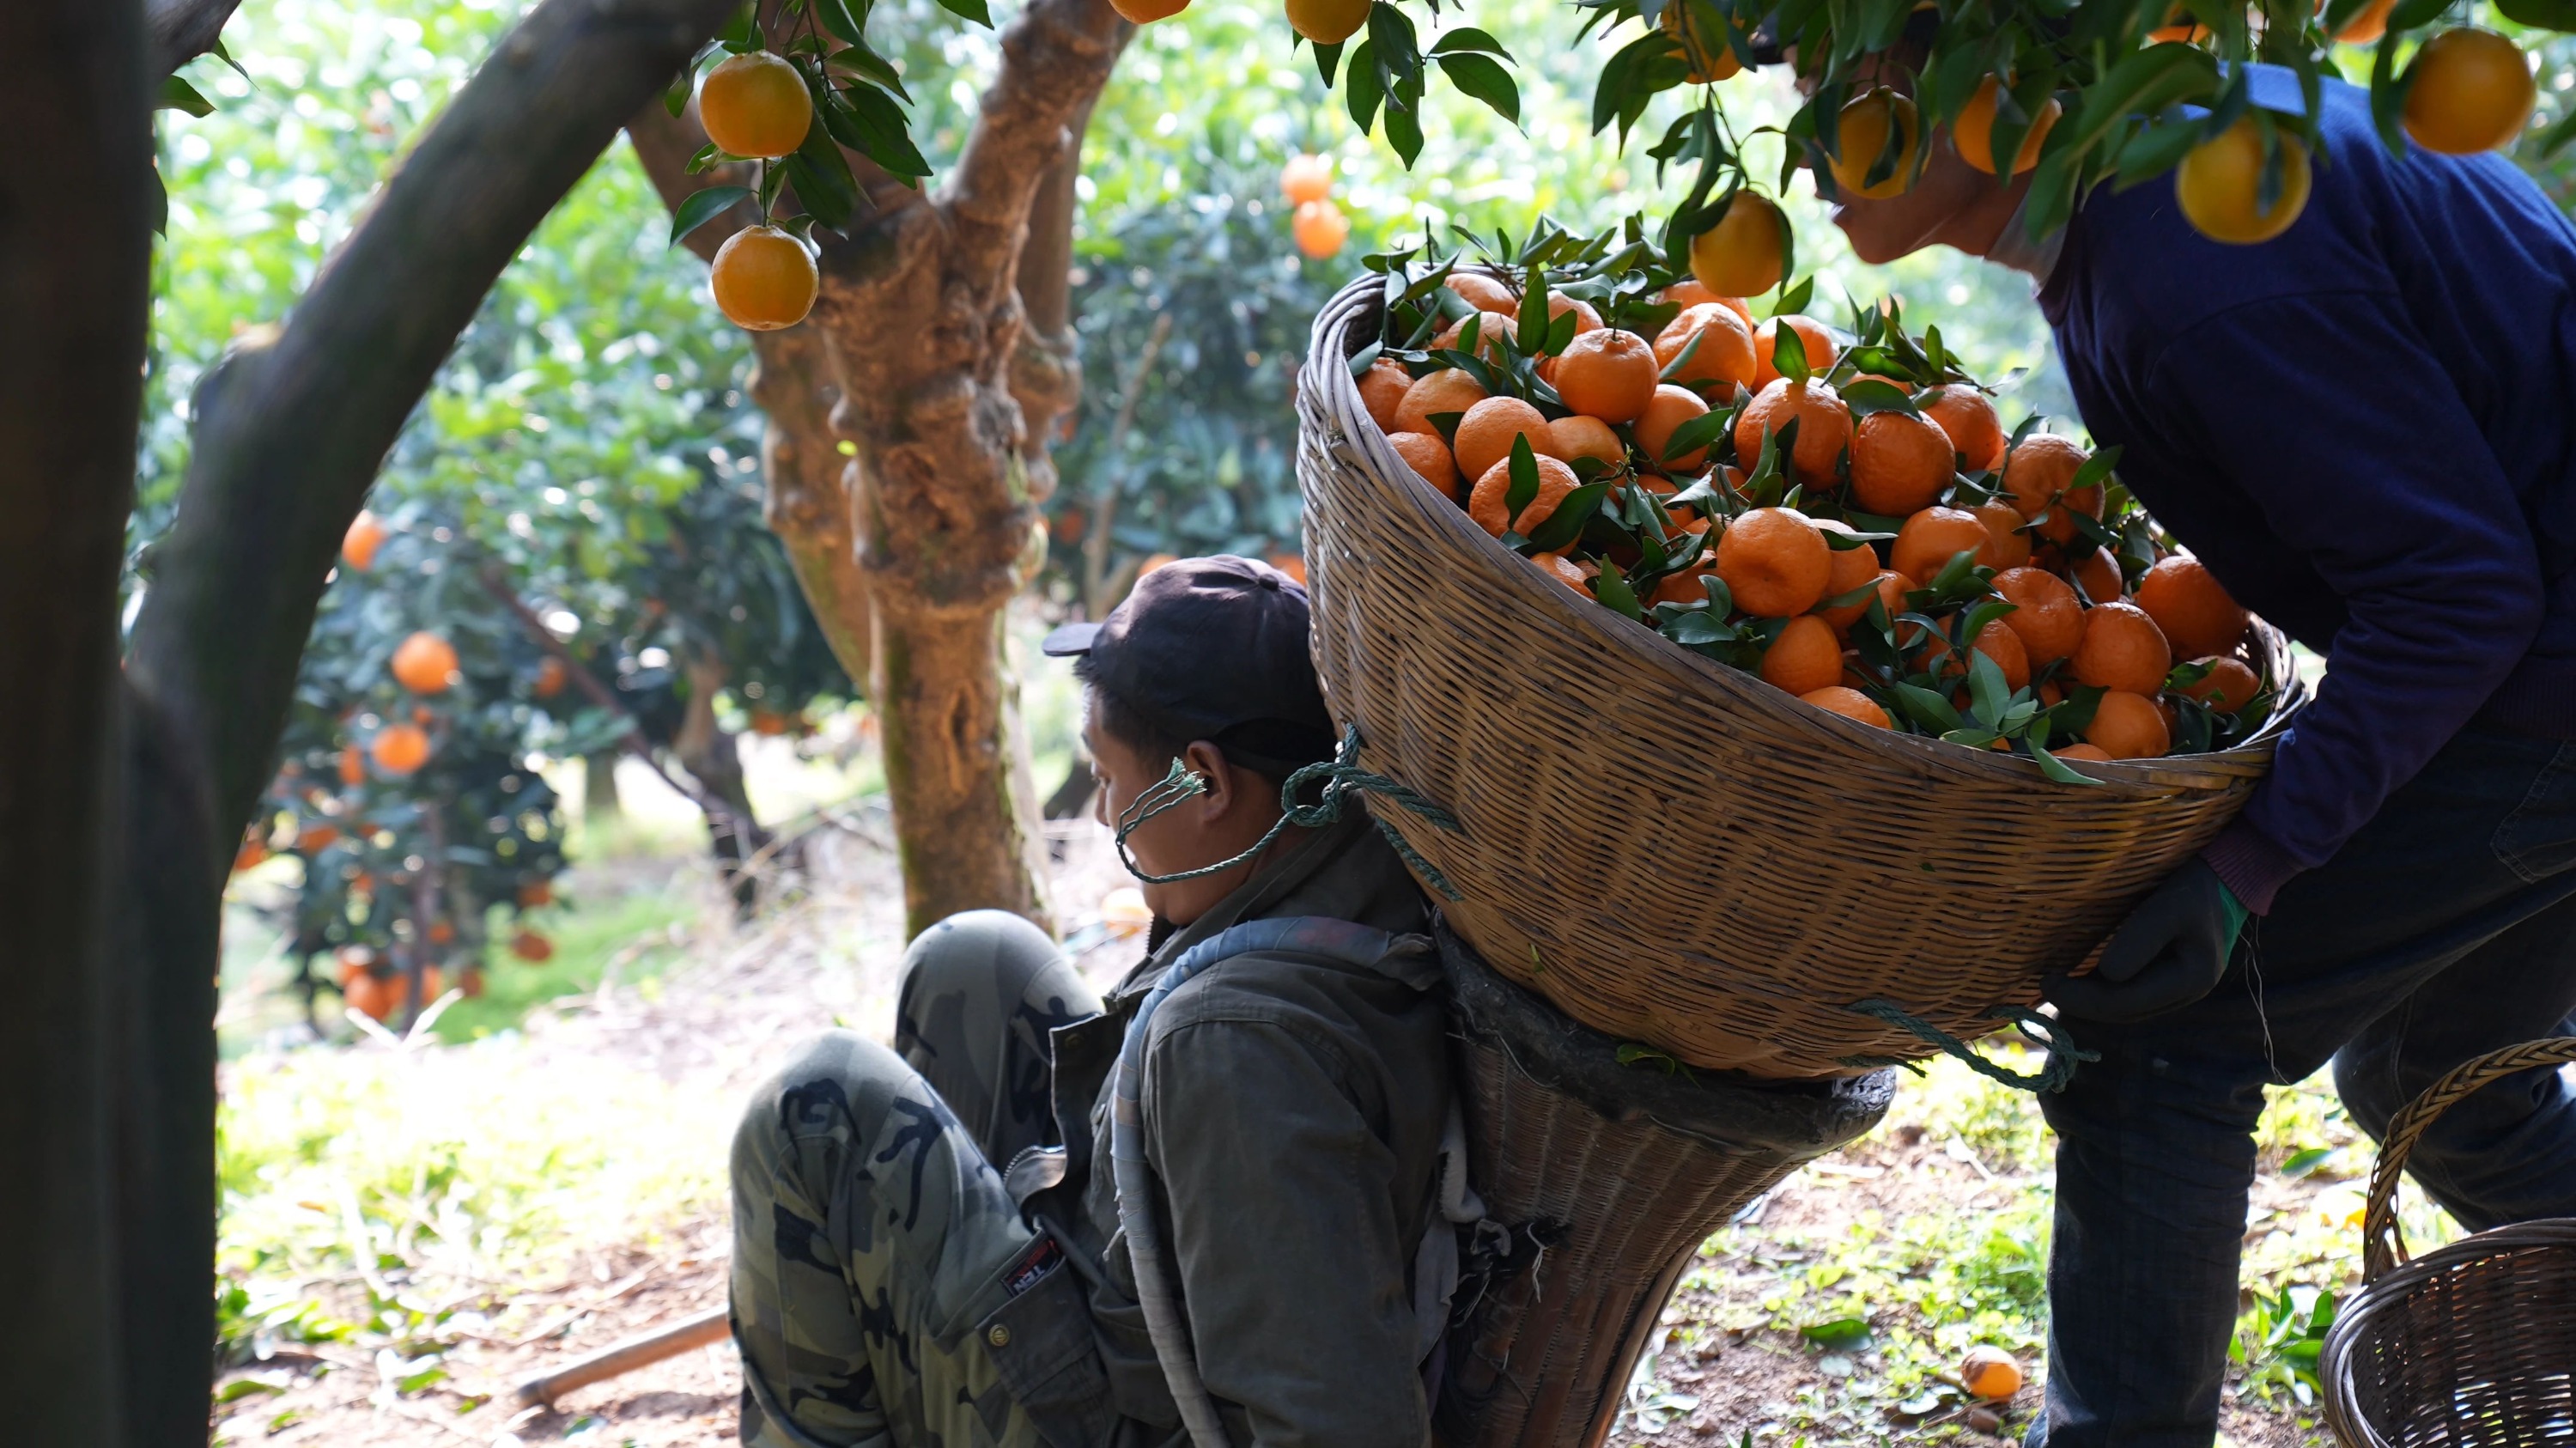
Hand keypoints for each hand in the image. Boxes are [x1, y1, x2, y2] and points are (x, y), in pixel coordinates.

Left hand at [2044, 859, 2244, 1022]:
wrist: (2224, 877)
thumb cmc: (2194, 886)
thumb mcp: (2169, 905)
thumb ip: (2140, 938)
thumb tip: (2108, 974)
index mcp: (2192, 978)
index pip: (2125, 1002)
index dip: (2081, 997)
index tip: (2047, 978)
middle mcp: (2188, 992)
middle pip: (2124, 1011)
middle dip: (2081, 1002)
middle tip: (2044, 982)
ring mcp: (2179, 988)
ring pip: (2126, 1008)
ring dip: (2089, 1000)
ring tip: (2056, 983)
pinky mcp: (2168, 978)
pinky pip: (2131, 994)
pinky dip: (2102, 989)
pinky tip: (2078, 978)